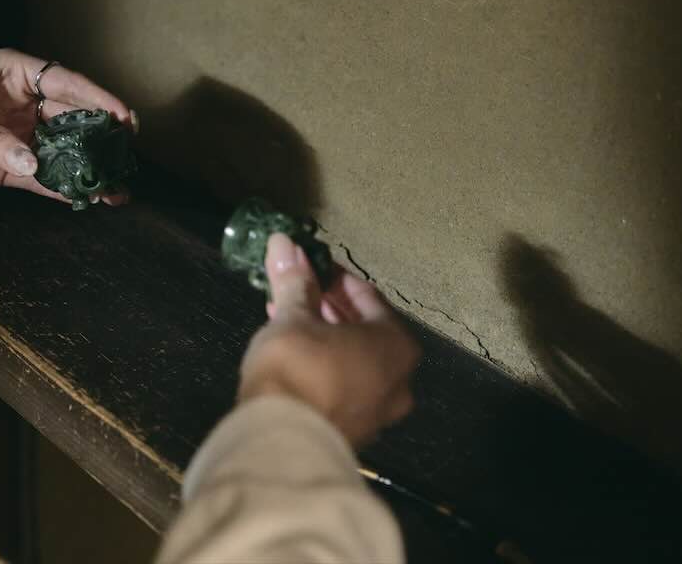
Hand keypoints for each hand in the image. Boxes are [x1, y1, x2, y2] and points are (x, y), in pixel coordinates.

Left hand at [0, 49, 134, 200]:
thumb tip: (30, 164)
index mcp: (10, 72)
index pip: (64, 83)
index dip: (98, 99)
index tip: (124, 118)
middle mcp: (17, 103)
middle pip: (71, 120)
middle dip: (100, 139)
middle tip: (127, 158)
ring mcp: (10, 137)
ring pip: (58, 153)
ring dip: (85, 170)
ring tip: (116, 189)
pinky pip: (37, 181)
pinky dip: (61, 190)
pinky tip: (86, 200)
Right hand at [238, 233, 420, 446]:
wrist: (282, 439)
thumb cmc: (297, 366)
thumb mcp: (293, 317)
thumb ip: (294, 281)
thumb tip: (284, 241)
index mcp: (395, 345)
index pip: (368, 298)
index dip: (337, 279)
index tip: (313, 267)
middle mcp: (399, 380)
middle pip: (364, 332)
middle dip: (330, 309)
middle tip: (301, 292)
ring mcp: (379, 413)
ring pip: (353, 362)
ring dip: (325, 339)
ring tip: (290, 321)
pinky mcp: (354, 433)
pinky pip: (342, 387)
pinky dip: (323, 368)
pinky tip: (293, 358)